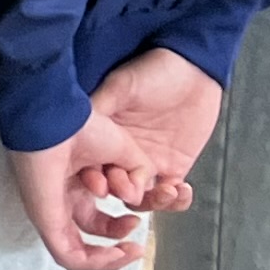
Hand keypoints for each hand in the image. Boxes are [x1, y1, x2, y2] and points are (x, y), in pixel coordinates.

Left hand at [4, 128, 158, 269]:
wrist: (60, 119)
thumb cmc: (82, 127)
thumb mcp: (125, 152)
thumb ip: (139, 175)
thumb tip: (138, 198)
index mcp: (75, 186)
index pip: (96, 221)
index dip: (121, 226)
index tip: (138, 216)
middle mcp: (61, 201)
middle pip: (87, 235)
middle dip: (118, 237)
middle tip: (135, 225)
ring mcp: (50, 212)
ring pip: (76, 253)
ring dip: (108, 259)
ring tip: (129, 249)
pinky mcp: (46, 220)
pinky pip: (68, 254)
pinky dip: (95, 262)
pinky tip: (118, 252)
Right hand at [85, 47, 222, 193]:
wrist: (194, 68)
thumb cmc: (155, 72)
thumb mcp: (120, 86)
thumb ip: (100, 106)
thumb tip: (76, 126)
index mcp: (104, 137)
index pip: (91, 168)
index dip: (94, 180)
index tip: (101, 185)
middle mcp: (122, 155)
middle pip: (114, 188)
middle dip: (122, 194)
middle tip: (131, 190)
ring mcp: (148, 163)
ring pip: (141, 196)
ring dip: (151, 201)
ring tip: (165, 190)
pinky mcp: (174, 166)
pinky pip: (170, 193)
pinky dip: (175, 200)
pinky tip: (180, 190)